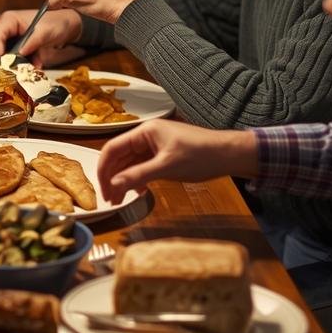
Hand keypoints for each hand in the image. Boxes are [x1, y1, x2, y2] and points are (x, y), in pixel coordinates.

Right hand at [0, 7, 86, 66]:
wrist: (65, 26)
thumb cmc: (56, 23)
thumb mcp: (46, 32)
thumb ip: (33, 42)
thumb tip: (19, 54)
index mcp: (10, 19)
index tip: (1, 63)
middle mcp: (6, 28)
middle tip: (7, 71)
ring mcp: (9, 38)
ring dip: (10, 64)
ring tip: (23, 70)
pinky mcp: (14, 47)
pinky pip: (10, 58)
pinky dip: (18, 65)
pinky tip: (32, 66)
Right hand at [96, 120, 259, 203]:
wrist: (229, 155)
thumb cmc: (200, 155)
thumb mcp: (166, 167)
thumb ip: (138, 175)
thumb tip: (114, 186)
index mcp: (144, 132)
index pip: (112, 148)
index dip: (104, 169)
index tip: (103, 190)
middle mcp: (147, 137)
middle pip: (120, 157)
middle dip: (113, 178)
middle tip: (110, 200)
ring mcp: (155, 147)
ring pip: (130, 164)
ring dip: (124, 181)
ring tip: (120, 200)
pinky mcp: (163, 156)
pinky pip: (143, 168)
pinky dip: (138, 180)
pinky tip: (139, 192)